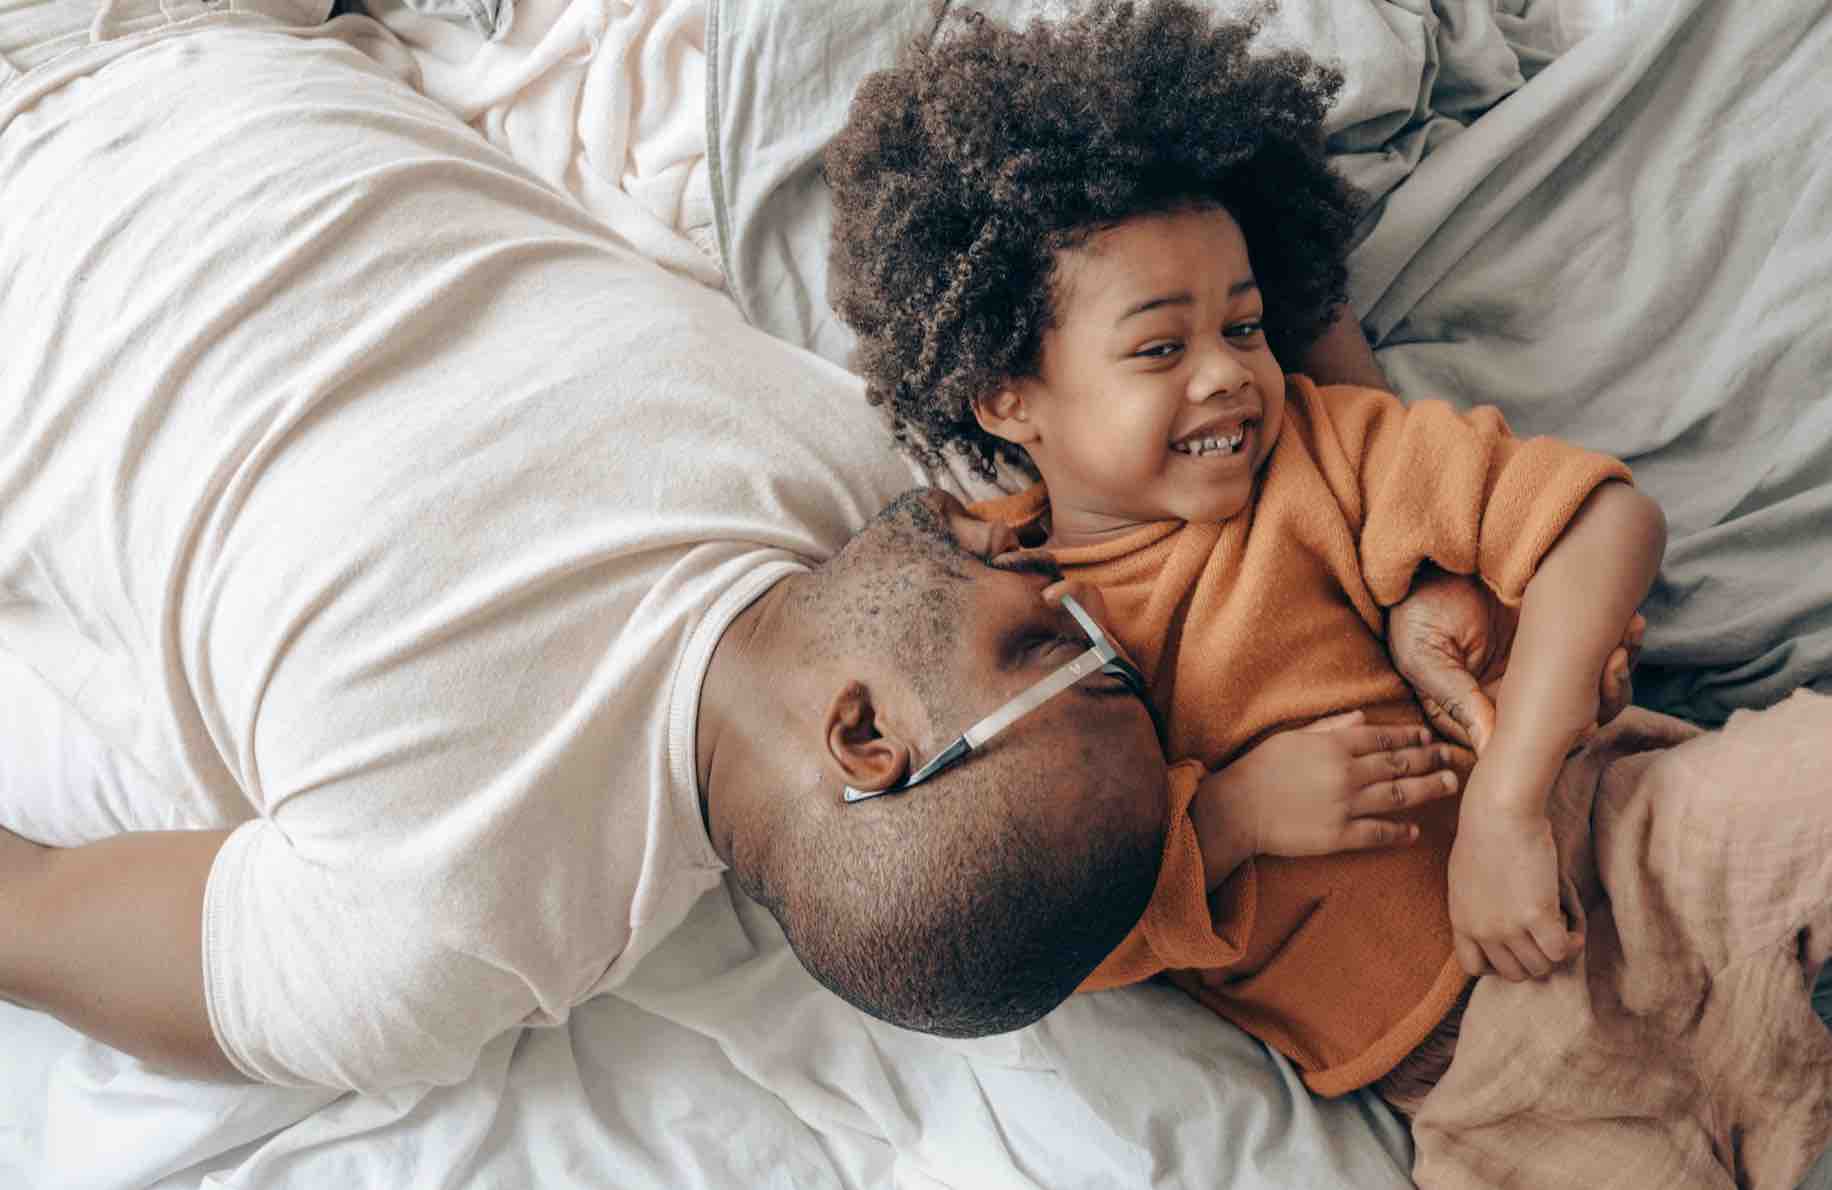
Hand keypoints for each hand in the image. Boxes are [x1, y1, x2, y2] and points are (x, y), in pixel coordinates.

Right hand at [1200, 711, 1461, 859]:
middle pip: (1399, 764)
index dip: (1411, 738)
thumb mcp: (1292, 736)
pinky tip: (1415, 831)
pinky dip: (1399, 832)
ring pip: (1398, 795)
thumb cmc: (1260, 768)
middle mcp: (1345, 773)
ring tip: (1448, 785)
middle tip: (1453, 758)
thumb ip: (1330, 725)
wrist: (1237, 809)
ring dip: (1427, 790)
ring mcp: (1344, 805)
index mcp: (1334, 745)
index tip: (1429, 737)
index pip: (1383, 738)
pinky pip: (1378, 832)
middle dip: (1430, 760)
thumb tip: (1363, 716)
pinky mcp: (1338, 835)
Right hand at [1387, 566, 1643, 752]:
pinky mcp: (1564, 637)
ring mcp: (1542, 669)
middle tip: (1613, 664)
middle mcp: (1516, 697)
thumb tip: (1489, 750)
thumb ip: (1457, 701)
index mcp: (1481, 713)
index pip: (1526, 743)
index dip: (1561, 738)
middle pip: (1572, 724)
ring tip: (1628, 635)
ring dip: (1619, 671)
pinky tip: (1630, 623)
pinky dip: (1623, 642)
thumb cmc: (1418, 609)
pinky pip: (1602, 654)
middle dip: (1603, 699)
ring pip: (1595, 693)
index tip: (1585, 722)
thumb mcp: (1425, 657)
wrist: (1437, 553)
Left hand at [1446, 785, 1580, 979]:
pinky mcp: (1536, 917)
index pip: (1473, 967)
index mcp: (1461, 920)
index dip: (1498, 963)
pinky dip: (1572, 944)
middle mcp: (1482, 930)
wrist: (1498, 813)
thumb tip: (1496, 919)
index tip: (1515, 946)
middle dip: (1533, 958)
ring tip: (1561, 926)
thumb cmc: (1485, 833)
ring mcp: (1507, 927)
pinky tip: (1573, 927)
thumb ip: (1476, 905)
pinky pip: (1560, 951)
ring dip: (1555, 951)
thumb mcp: (1466, 877)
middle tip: (1546, 935)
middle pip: (1513, 972)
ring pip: (1540, 967)